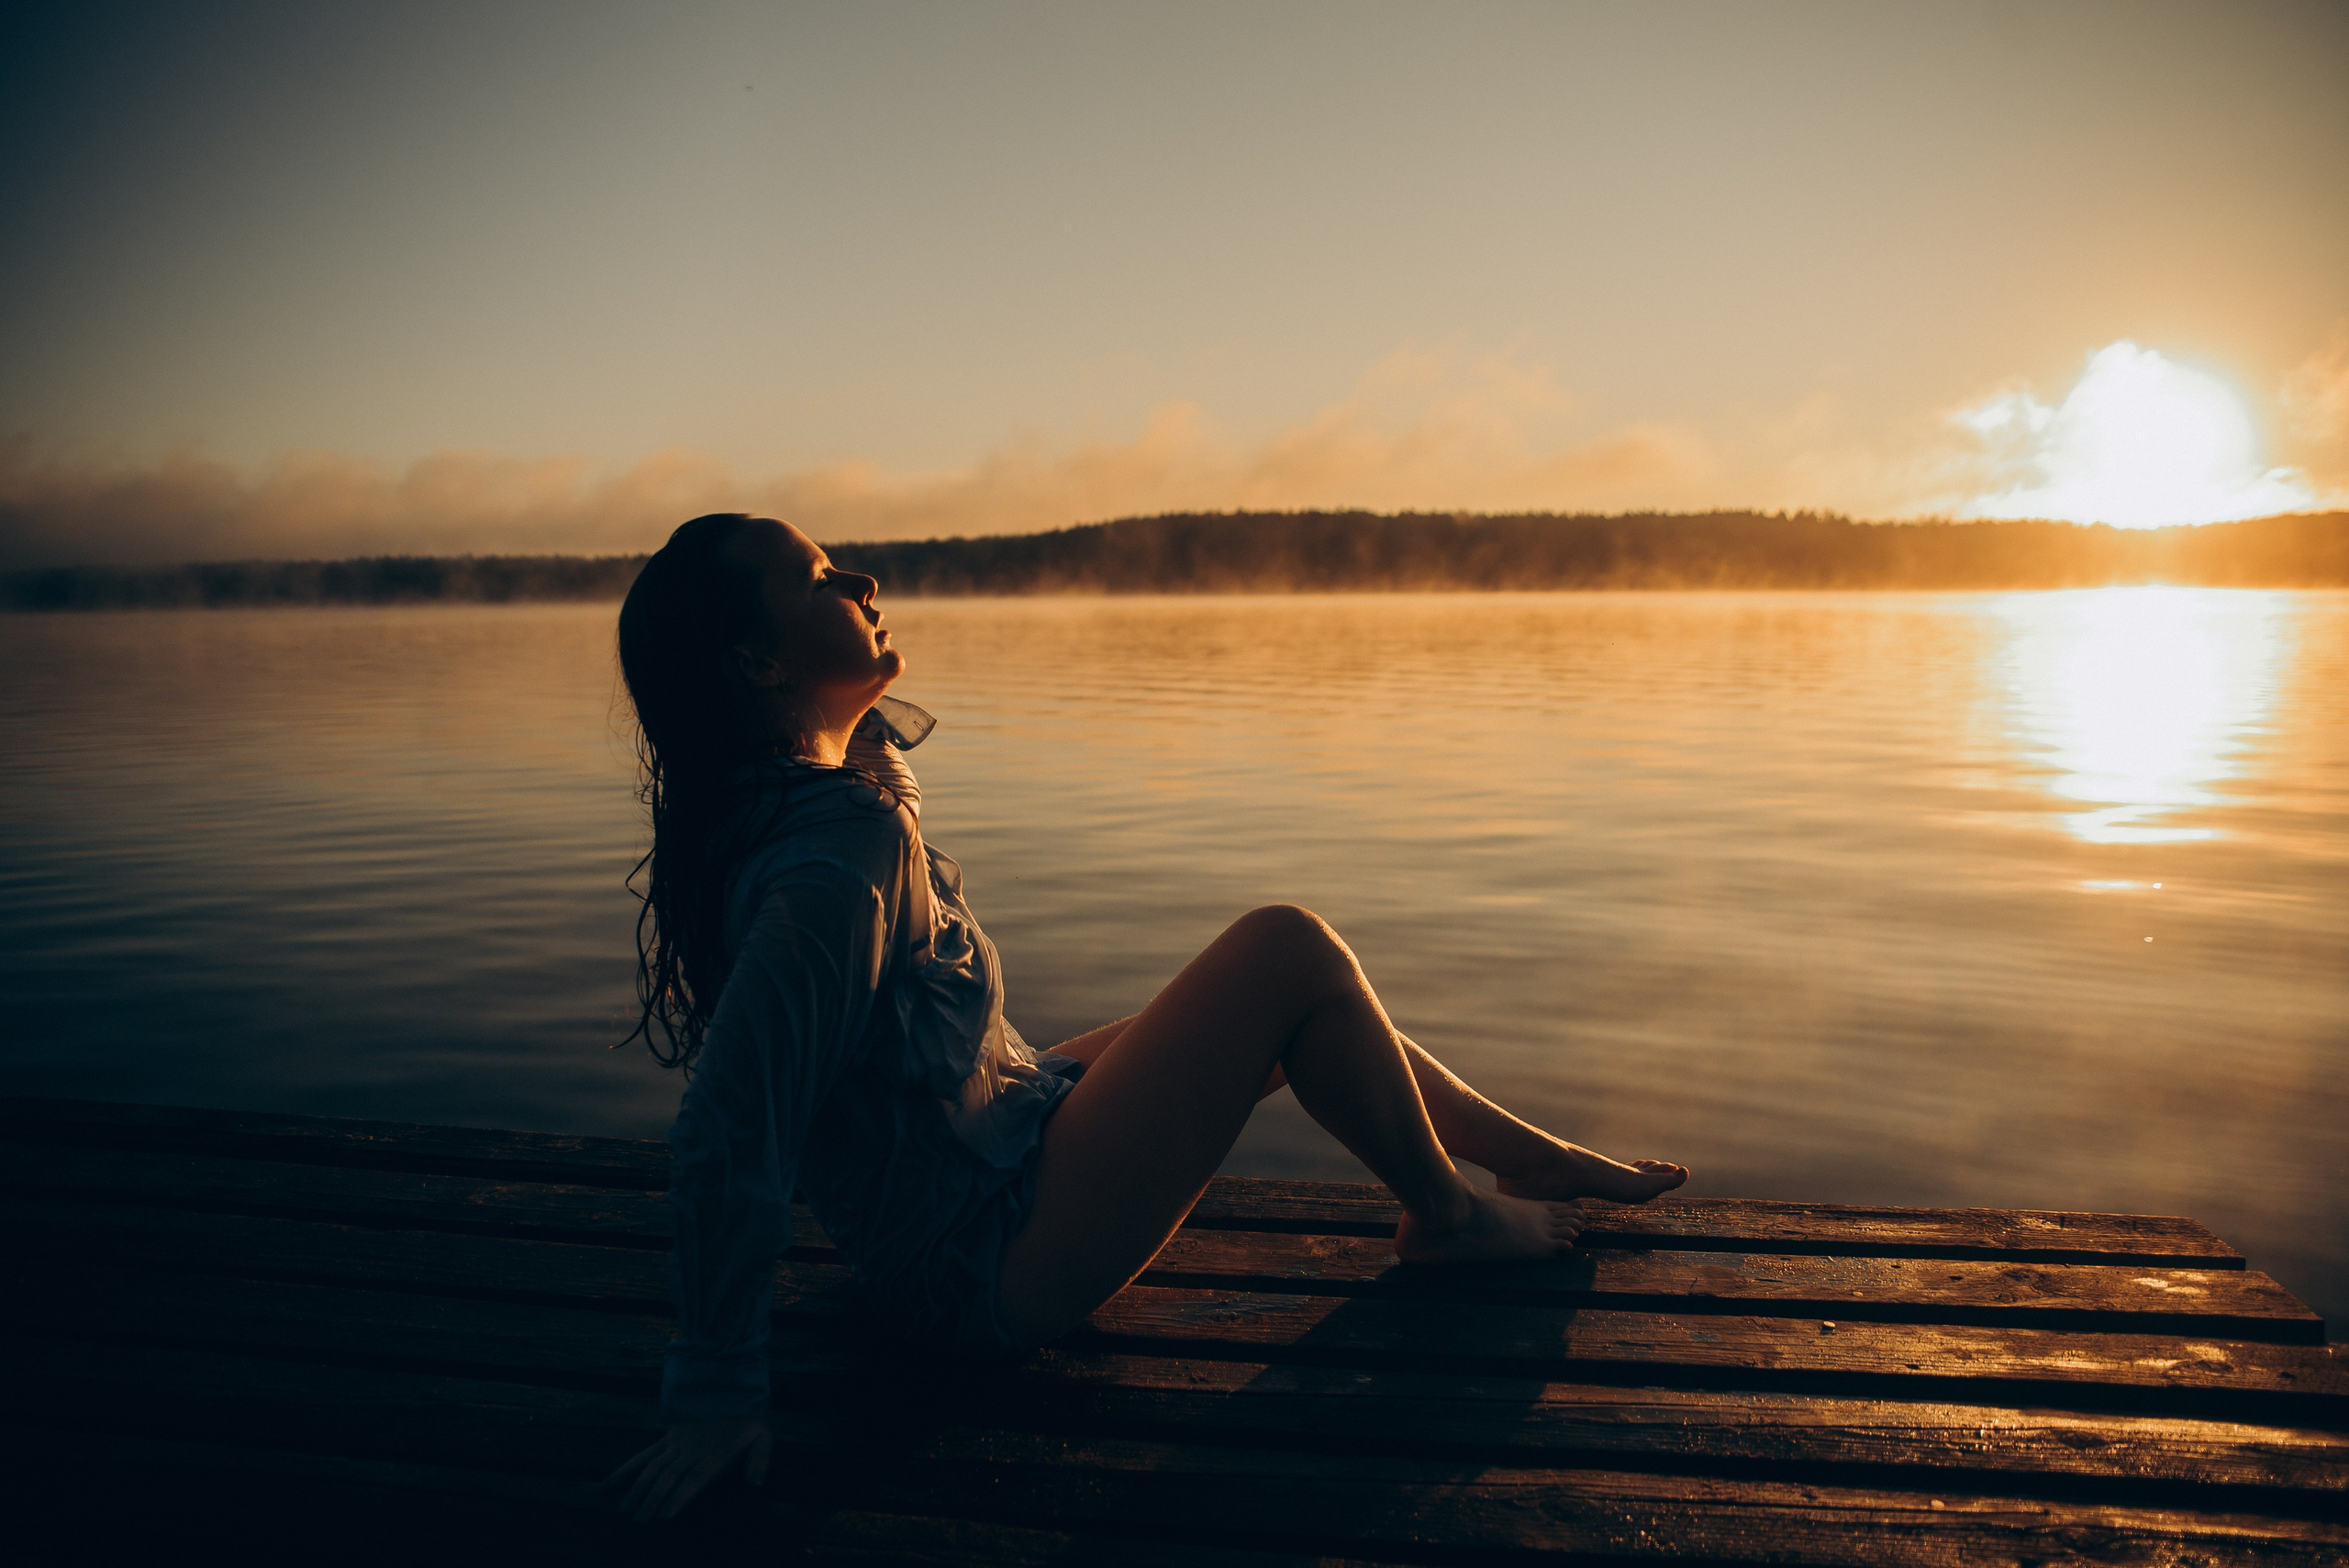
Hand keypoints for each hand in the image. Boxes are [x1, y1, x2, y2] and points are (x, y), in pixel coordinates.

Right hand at [603, 1414, 772, 1522]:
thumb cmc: (748, 1423)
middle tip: (640, 1520)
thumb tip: (757, 1484)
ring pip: (654, 1467)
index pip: (694, 1478)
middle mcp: (692, 1449)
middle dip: (653, 1499)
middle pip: (669, 1476)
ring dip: (638, 1488)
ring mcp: (677, 1443)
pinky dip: (626, 1468)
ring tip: (626, 1510)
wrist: (733, 1392)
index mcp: (715, 1454)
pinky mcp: (667, 1438)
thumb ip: (759, 1461)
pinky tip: (610, 1483)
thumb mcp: (763, 1438)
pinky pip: (645, 1454)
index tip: (665, 1516)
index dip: (679, 1497)